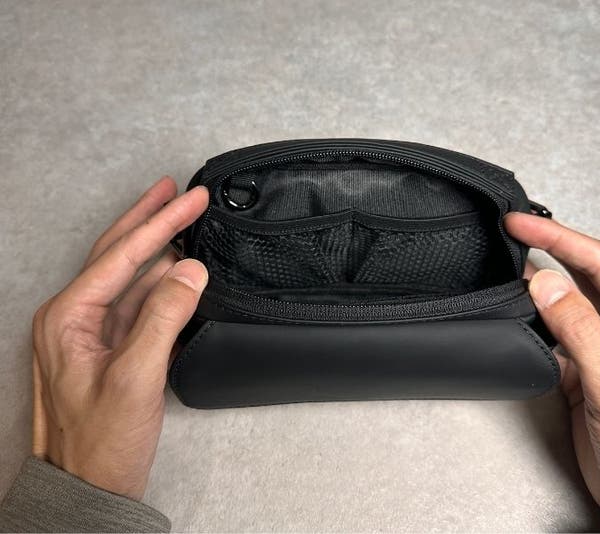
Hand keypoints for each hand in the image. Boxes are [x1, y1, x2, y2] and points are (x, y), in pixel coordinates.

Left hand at [31, 177, 208, 500]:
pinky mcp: (110, 346)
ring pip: (128, 274)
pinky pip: (137, 301)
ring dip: (157, 247)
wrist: (89, 486)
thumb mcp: (134, 377)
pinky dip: (160, 280)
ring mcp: (91, 331)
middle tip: (179, 190)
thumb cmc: (99, 442)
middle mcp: (74, 317)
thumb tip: (190, 271)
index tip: (190, 199)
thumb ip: (163, 317)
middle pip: (116, 252)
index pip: (121, 254)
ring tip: (180, 219)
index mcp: (68, 316)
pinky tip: (176, 269)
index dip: (160, 223)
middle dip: (150, 218)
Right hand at [505, 213, 599, 523]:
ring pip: (571, 299)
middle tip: (513, 229)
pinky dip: (536, 317)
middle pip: (588, 273)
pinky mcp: (587, 370)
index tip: (523, 225)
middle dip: (551, 247)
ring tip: (511, 260)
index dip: (561, 239)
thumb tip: (547, 284)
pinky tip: (521, 308)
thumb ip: (581, 331)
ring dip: (542, 280)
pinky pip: (558, 331)